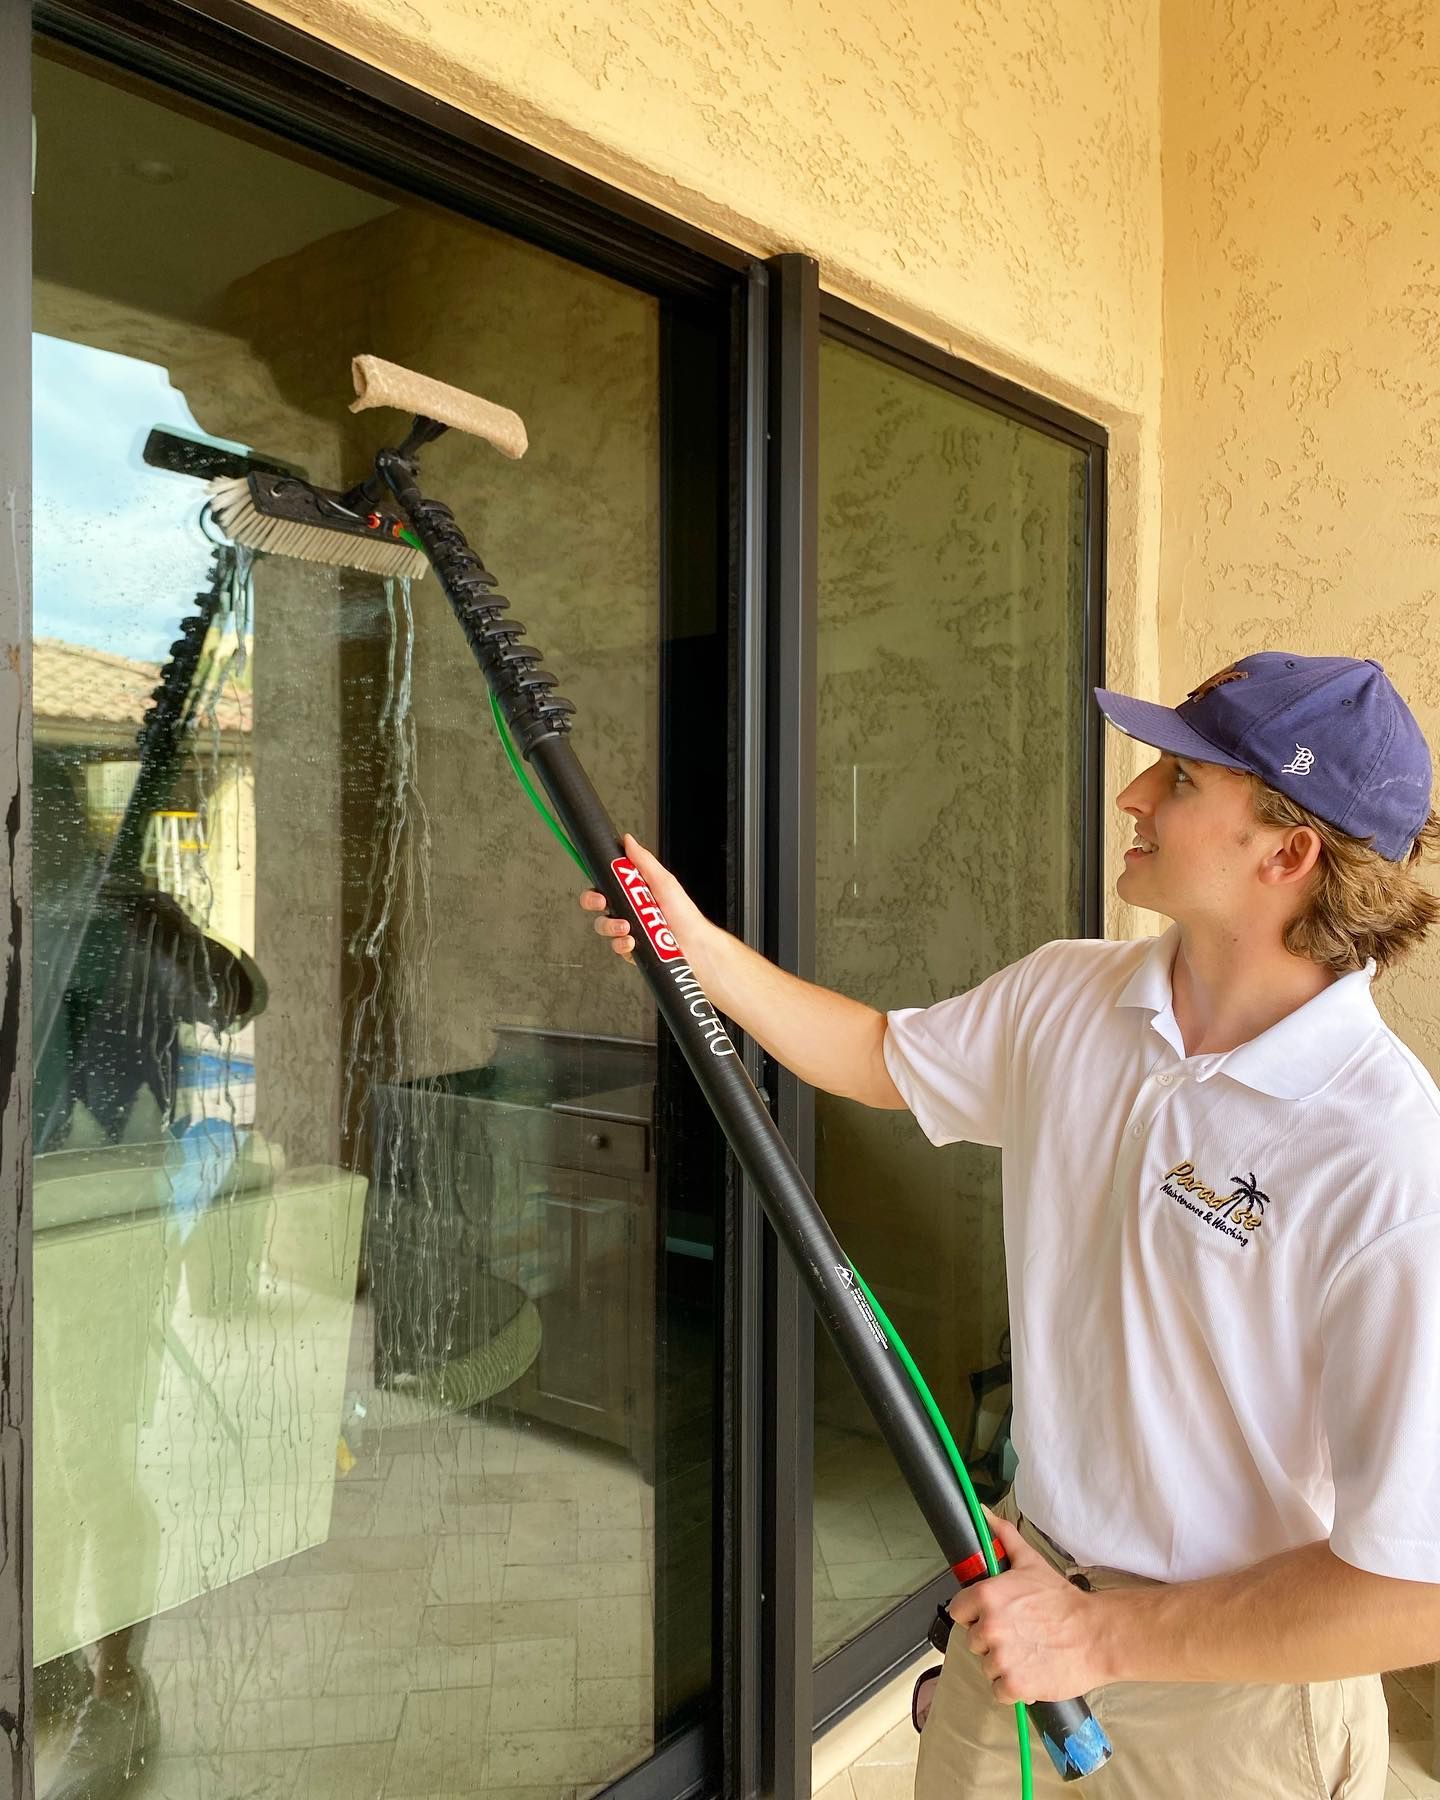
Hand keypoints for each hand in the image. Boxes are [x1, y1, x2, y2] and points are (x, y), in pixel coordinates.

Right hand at [578, 833, 705, 964]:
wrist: (695, 945)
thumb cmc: (685, 915)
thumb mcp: (664, 881)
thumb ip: (643, 861)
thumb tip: (629, 841)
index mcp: (634, 892)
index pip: (606, 884)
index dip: (597, 885)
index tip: (600, 886)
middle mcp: (629, 910)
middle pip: (598, 905)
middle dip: (594, 902)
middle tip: (604, 902)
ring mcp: (629, 930)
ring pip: (604, 926)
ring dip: (611, 925)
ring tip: (627, 926)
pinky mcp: (631, 948)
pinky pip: (617, 946)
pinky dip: (622, 944)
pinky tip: (632, 941)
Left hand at [947, 1510, 1109, 1703]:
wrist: (1095, 1635)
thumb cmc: (1062, 1600)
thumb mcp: (1030, 1562)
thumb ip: (1003, 1537)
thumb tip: (982, 1513)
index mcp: (986, 1596)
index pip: (958, 1611)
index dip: (975, 1615)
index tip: (994, 1616)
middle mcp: (988, 1627)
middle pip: (974, 1641)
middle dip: (992, 1640)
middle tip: (1019, 1634)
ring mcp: (1000, 1658)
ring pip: (986, 1666)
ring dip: (1003, 1664)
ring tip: (1028, 1652)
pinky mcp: (1014, 1685)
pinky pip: (999, 1691)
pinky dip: (1013, 1687)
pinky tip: (1031, 1672)